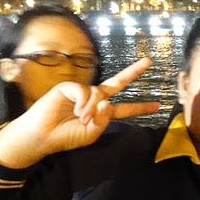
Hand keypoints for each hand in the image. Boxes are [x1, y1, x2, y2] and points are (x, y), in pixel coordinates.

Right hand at [0, 58, 159, 168]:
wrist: (42, 136)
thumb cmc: (66, 137)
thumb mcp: (91, 134)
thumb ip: (104, 120)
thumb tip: (107, 101)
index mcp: (102, 113)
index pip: (125, 108)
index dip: (140, 107)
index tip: (157, 105)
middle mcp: (94, 99)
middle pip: (117, 83)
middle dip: (133, 72)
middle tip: (148, 61)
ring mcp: (82, 92)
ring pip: (98, 93)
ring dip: (92, 108)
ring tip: (82, 119)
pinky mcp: (69, 87)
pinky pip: (84, 90)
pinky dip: (84, 101)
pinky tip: (78, 111)